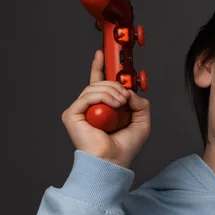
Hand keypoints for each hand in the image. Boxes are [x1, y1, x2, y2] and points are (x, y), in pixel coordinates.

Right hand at [61, 50, 150, 167]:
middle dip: (116, 85)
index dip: (98, 67)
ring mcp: (80, 110)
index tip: (101, 54)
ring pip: (94, 87)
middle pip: (99, 83)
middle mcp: (89, 108)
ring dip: (112, 92)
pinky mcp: (72, 114)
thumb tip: (129, 92)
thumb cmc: (124, 146)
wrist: (114, 160)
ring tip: (121, 103)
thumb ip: (140, 103)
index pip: (97, 82)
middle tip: (126, 96)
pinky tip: (113, 106)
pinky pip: (87, 96)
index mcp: (102, 108)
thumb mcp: (141, 120)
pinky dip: (102, 97)